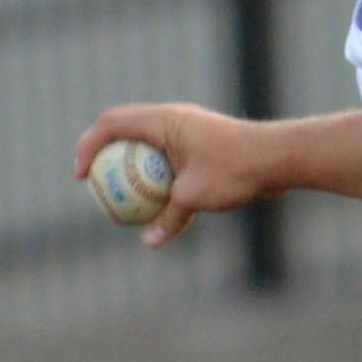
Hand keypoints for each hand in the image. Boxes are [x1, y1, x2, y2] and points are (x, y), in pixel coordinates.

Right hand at [72, 102, 268, 250]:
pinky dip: (155, 174)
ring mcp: (186, 130)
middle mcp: (172, 119)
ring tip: (120, 196)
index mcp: (163, 120)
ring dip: (129, 165)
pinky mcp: (199, 144)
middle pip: (123, 130)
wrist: (279, 158)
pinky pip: (167, 156)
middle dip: (102, 154)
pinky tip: (155, 202)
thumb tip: (148, 242)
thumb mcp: (196, 196)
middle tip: (93, 183)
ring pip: (146, 145)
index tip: (82, 177)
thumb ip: (169, 218)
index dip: (88, 146)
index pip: (111, 123)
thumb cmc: (236, 170)